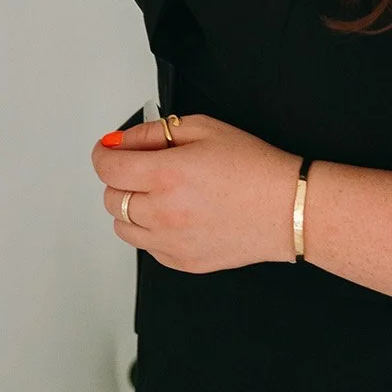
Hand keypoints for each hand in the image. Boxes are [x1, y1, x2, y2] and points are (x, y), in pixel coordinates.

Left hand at [91, 115, 300, 271]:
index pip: (108, 168)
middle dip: (119, 179)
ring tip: (158, 193)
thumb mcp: (203, 128)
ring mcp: (172, 243)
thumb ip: (155, 133)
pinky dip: (150, 232)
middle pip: (112, 198)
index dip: (102, 154)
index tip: (107, 150)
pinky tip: (173, 216)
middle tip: (140, 167)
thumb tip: (123, 141)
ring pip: (124, 228)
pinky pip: (148, 249)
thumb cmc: (254, 167)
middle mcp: (163, 213)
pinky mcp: (184, 263)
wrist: (288, 208)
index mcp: (166, 175)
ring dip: (131, 208)